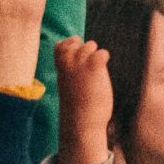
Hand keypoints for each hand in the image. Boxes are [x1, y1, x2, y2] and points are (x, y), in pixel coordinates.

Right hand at [54, 38, 115, 163]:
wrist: (81, 121)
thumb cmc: (77, 107)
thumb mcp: (69, 87)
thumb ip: (71, 74)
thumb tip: (83, 66)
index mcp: (59, 69)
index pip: (60, 46)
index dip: (71, 45)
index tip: (79, 53)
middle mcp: (67, 64)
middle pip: (77, 43)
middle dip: (86, 48)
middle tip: (90, 63)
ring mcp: (80, 65)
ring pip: (90, 45)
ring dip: (96, 54)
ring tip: (97, 70)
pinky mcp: (94, 69)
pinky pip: (101, 53)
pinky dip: (104, 56)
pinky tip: (104, 68)